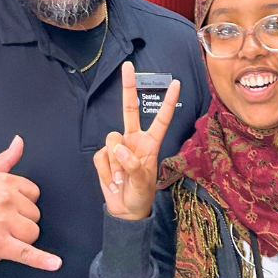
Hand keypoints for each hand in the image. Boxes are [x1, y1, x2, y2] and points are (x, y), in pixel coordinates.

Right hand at [0, 136, 60, 270]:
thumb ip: (5, 159)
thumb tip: (19, 141)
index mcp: (5, 182)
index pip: (34, 195)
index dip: (22, 204)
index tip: (5, 209)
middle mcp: (6, 200)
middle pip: (35, 215)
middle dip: (20, 222)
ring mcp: (3, 223)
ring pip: (33, 233)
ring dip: (20, 239)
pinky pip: (26, 253)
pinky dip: (42, 260)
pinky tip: (55, 264)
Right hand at [93, 62, 180, 220]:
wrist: (125, 211)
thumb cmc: (141, 194)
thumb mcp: (144, 182)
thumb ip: (133, 164)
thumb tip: (119, 147)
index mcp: (150, 143)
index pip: (161, 118)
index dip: (167, 101)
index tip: (176, 82)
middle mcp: (134, 139)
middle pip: (129, 109)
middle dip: (128, 87)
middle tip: (128, 66)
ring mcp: (118, 147)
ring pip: (111, 140)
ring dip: (115, 164)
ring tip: (121, 180)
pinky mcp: (104, 156)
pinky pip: (100, 157)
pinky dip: (105, 171)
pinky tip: (112, 181)